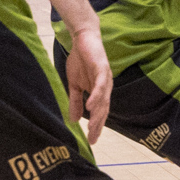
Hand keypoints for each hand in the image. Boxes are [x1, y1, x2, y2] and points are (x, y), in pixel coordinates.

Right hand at [62, 27, 112, 143]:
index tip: (91, 141)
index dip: (96, 127)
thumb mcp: (75, 84)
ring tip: (93, 127)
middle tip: (93, 138)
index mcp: (99, 92)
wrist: (83, 38)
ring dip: (98, 114)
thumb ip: (75, 101)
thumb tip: (74, 120)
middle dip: (98, 125)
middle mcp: (105, 87)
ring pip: (103, 99)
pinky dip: (96, 95)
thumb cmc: (80, 60)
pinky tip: (90, 105)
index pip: (99, 113)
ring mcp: (105, 78)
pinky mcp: (102, 68)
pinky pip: (100, 84)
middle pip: (103, 109)